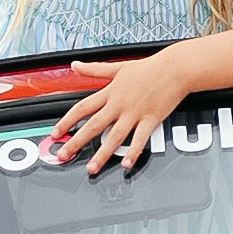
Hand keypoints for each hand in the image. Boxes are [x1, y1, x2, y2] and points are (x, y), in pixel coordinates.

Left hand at [55, 51, 190, 174]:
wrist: (176, 67)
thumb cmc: (150, 67)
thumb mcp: (118, 67)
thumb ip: (94, 69)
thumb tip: (74, 65)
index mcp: (110, 92)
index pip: (82, 108)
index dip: (66, 121)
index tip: (56, 133)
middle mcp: (120, 104)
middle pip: (93, 125)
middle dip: (76, 142)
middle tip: (63, 155)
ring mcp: (135, 113)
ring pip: (114, 136)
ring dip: (101, 154)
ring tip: (91, 168)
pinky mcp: (151, 119)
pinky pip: (140, 139)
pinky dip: (133, 152)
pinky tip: (126, 164)